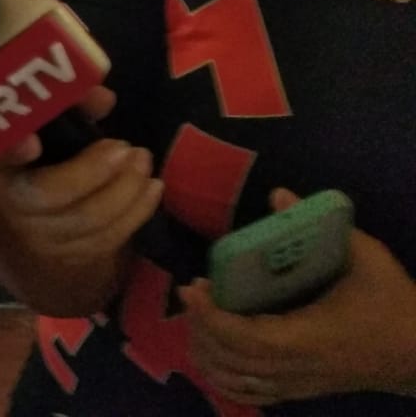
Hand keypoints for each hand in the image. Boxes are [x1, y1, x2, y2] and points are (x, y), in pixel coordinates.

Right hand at [0, 87, 161, 270]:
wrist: (38, 220)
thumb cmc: (45, 161)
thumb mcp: (48, 131)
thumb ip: (71, 106)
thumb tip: (102, 97)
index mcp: (0, 163)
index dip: (12, 152)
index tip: (33, 142)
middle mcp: (13, 203)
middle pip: (50, 195)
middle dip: (94, 172)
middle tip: (126, 148)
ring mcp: (43, 236)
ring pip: (87, 221)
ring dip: (125, 190)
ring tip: (144, 162)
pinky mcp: (74, 256)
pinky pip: (109, 239)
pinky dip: (137, 212)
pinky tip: (153, 188)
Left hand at [182, 190, 415, 406]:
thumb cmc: (394, 304)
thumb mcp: (366, 258)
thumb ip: (319, 226)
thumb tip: (277, 195)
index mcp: (308, 337)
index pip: (244, 338)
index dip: (211, 316)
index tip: (193, 287)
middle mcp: (297, 367)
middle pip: (230, 360)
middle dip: (201, 327)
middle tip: (193, 294)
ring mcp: (297, 384)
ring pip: (235, 381)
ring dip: (206, 352)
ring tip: (198, 317)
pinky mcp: (300, 390)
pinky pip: (250, 393)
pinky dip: (223, 377)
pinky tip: (212, 354)